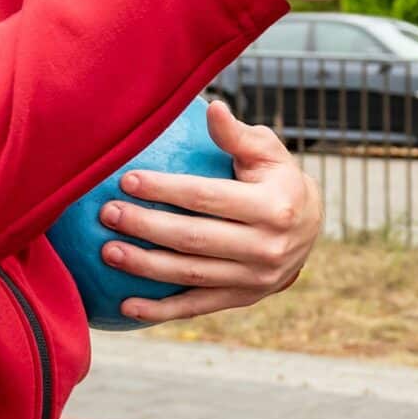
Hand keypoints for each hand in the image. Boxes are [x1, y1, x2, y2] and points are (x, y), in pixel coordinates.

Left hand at [96, 101, 321, 324]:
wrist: (310, 229)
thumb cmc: (278, 179)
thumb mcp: (268, 152)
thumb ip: (237, 135)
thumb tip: (213, 108)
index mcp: (274, 207)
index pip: (208, 197)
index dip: (165, 189)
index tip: (127, 180)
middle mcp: (267, 247)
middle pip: (194, 238)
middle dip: (145, 226)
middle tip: (107, 213)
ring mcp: (255, 279)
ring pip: (190, 275)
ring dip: (145, 266)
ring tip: (108, 251)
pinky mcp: (243, 299)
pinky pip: (196, 306)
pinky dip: (161, 311)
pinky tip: (126, 305)